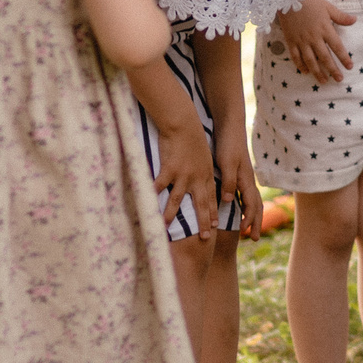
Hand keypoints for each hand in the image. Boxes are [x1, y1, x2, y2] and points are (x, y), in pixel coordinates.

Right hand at [152, 115, 218, 231]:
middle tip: (206, 237)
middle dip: (203, 222)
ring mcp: (183, 175)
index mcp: (206, 174)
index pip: (211, 197)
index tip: (215, 225)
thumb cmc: (192, 136)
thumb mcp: (203, 154)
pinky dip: (153, 195)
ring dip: (171, 215)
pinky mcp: (170, 169)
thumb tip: (200, 174)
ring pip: (178, 200)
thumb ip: (201, 167)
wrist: (184, 124)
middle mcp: (197, 178)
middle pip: (201, 204)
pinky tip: (147, 205)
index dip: (212, 212)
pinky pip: (160, 186)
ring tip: (165, 226)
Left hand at [212, 125, 258, 228]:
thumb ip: (228, 182)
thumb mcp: (226, 164)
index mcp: (246, 180)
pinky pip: (245, 195)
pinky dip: (246, 206)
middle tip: (255, 239)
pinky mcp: (239, 174)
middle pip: (256, 206)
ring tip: (248, 228)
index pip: (252, 205)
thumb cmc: (227, 144)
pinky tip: (239, 211)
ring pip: (252, 201)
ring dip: (252, 216)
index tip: (246, 232)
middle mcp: (248, 181)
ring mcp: (245, 178)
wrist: (230, 127)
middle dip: (256, 222)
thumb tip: (230, 201)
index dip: (250, 219)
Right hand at [276, 0, 356, 84]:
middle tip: (339, 79)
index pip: (337, 47)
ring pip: (310, 60)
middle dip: (333, 70)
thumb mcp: (328, 7)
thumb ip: (341, 17)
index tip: (349, 67)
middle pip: (325, 57)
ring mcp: (301, 41)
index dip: (344, 58)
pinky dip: (300, 65)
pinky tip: (305, 72)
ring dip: (317, 72)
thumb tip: (355, 20)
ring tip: (323, 81)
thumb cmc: (310, 1)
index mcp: (325, 29)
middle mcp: (314, 38)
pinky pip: (296, 56)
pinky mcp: (291, 41)